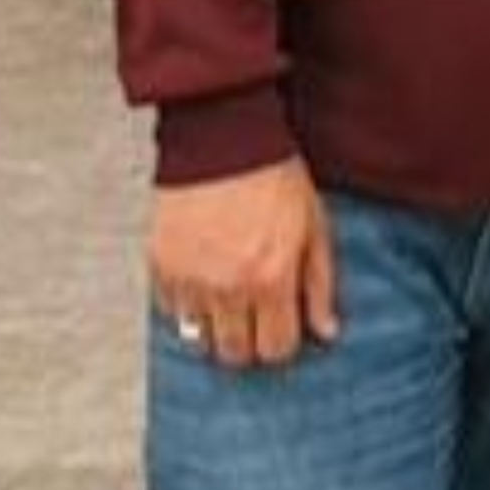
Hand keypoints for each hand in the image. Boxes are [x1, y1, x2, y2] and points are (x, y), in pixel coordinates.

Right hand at [149, 155, 338, 369]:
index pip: (276, 349)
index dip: (282, 342)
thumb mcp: (314, 225)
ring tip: (226, 300)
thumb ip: (320, 284)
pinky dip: (185, 305)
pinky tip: (201, 281)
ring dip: (215, 326)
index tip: (281, 326)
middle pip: (235, 354)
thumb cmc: (274, 176)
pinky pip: (170, 311)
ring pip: (199, 339)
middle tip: (253, 318)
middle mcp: (228, 286)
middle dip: (249, 342)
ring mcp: (191, 278)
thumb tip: (327, 332)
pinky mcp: (162, 264)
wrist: (223, 135)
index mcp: (271, 278)